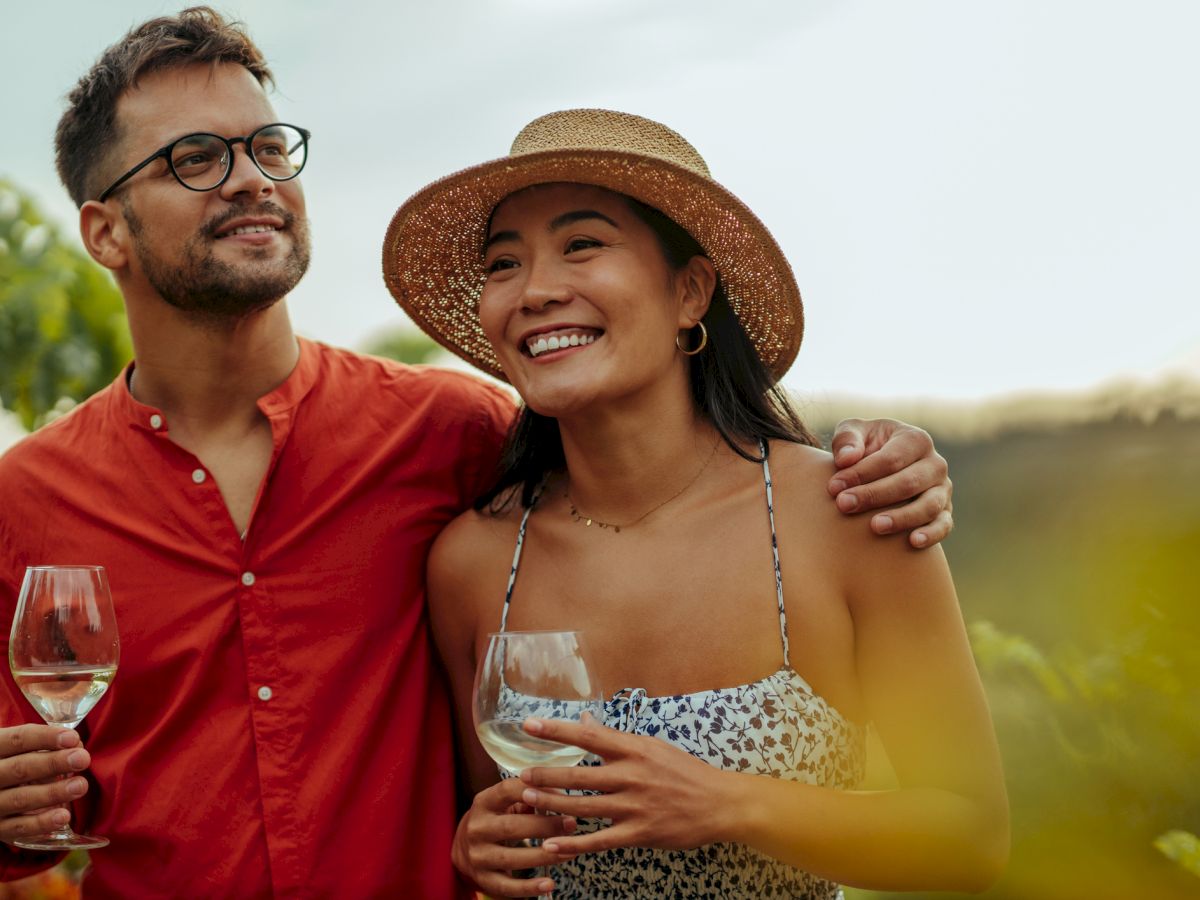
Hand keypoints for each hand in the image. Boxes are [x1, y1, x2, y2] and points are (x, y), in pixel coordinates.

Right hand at [0, 724, 90, 844]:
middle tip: (83, 759)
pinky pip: (18, 828)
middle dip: (53, 763)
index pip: (17, 740)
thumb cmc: (11, 762)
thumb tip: (77, 746)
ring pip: (20, 799)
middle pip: (20, 768)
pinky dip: (41, 823)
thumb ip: (45, 745)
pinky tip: (64, 817)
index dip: (45, 738)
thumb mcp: (18, 749)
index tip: (73, 738)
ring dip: (52, 793)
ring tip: (80, 786)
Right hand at [452, 777, 577, 897]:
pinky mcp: (483, 879)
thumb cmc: (494, 819)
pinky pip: (507, 886)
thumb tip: (559, 795)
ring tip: (568, 853)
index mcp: (484, 802)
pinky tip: (549, 884)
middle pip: (511, 827)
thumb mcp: (504, 803)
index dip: (534, 790)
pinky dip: (529, 887)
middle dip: (545, 826)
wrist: (462, 849)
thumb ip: (528, 797)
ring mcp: (478, 856)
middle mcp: (477, 828)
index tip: (560, 795)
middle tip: (571, 824)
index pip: (507, 790)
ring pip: (512, 858)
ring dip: (543, 856)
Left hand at [516, 717, 728, 856]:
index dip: (557, 730)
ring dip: (553, 803)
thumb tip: (587, 720)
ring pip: (585, 806)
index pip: (589, 735)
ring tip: (528, 799)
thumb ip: (616, 738)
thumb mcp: (652, 747)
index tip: (530, 724)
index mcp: (635, 749)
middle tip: (520, 773)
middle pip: (580, 773)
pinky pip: (601, 840)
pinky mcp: (640, 833)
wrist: (721, 803)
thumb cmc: (685, 772)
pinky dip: (575, 844)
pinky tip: (553, 844)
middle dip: (547, 774)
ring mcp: (635, 806)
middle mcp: (632, 775)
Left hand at [828, 418, 952, 547]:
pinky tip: (912, 542)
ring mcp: (942, 490)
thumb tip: (846, 459)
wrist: (879, 466)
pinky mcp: (944, 512)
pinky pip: (944, 525)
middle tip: (844, 505)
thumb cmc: (864, 447)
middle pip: (908, 483)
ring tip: (875, 527)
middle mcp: (935, 464)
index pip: (890, 459)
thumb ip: (846, 440)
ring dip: (902, 518)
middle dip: (874, 495)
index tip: (834, 487)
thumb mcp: (853, 434)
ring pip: (929, 505)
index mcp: (915, 440)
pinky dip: (932, 534)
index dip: (861, 473)